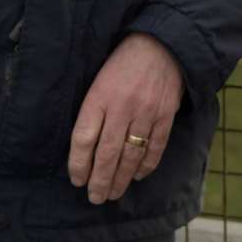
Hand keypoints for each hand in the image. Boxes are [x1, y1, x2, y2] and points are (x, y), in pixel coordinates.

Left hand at [68, 33, 183, 204]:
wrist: (162, 44)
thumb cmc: (123, 62)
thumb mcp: (99, 79)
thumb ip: (93, 110)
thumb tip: (86, 146)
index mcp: (99, 97)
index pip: (83, 139)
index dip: (78, 165)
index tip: (77, 180)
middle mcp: (122, 108)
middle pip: (107, 153)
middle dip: (100, 180)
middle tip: (95, 198)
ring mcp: (146, 113)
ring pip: (130, 155)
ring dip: (121, 179)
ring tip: (113, 194)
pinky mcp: (165, 115)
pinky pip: (155, 147)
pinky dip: (146, 165)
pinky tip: (138, 176)